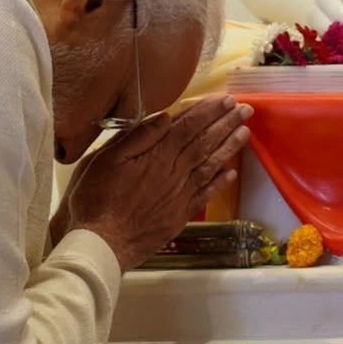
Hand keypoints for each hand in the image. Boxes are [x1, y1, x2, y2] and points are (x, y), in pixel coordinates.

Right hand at [58, 96, 252, 271]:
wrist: (102, 244)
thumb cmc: (97, 198)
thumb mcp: (107, 159)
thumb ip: (138, 137)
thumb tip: (165, 116)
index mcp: (157, 155)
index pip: (188, 126)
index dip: (208, 111)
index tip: (225, 99)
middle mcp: (174, 172)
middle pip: (205, 142)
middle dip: (226, 123)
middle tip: (246, 109)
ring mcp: (180, 194)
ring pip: (210, 165)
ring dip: (229, 147)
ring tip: (245, 132)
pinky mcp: (180, 215)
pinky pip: (205, 194)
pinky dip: (219, 183)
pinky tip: (231, 173)